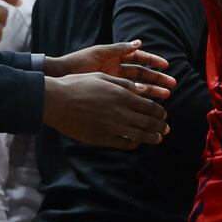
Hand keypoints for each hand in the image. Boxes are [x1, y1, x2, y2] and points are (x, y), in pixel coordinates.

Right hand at [42, 73, 168, 148]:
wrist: (56, 101)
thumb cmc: (77, 85)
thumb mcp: (102, 77)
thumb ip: (123, 84)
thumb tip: (140, 89)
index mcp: (122, 95)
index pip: (149, 106)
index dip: (160, 112)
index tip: (164, 114)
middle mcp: (120, 112)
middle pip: (148, 122)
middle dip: (160, 126)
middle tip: (166, 128)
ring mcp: (112, 127)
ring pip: (140, 135)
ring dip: (152, 137)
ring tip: (158, 138)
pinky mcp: (102, 138)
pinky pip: (124, 144)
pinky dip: (134, 144)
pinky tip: (137, 143)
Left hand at [45, 40, 175, 98]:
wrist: (61, 76)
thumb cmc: (78, 62)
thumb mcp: (100, 52)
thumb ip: (119, 48)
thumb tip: (139, 43)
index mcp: (115, 57)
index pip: (139, 58)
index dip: (153, 61)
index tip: (166, 65)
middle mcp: (117, 69)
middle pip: (142, 74)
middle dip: (157, 79)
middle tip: (171, 85)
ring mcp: (113, 82)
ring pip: (137, 86)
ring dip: (151, 90)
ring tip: (165, 96)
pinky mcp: (108, 92)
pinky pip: (126, 96)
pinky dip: (138, 99)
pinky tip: (148, 105)